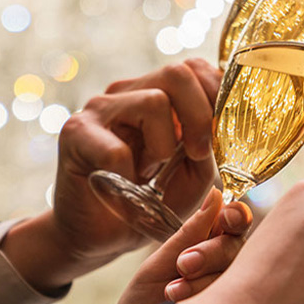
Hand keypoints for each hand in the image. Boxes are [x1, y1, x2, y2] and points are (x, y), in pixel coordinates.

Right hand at [2, 59, 222, 292]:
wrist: (103, 235)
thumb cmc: (152, 200)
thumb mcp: (195, 172)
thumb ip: (212, 143)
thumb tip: (227, 122)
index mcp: (159, 94)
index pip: (194, 67)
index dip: (217, 93)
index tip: (222, 132)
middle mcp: (130, 92)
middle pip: (177, 73)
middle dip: (200, 115)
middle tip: (198, 153)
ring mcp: (100, 108)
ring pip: (153, 102)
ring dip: (163, 146)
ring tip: (150, 171)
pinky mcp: (75, 132)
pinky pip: (116, 147)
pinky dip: (128, 173)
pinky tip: (121, 184)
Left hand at [114, 188, 251, 303]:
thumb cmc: (144, 298)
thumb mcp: (161, 260)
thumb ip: (192, 231)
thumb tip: (216, 194)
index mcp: (212, 242)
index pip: (237, 221)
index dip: (237, 215)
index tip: (226, 218)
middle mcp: (226, 264)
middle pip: (237, 245)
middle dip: (211, 252)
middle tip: (184, 264)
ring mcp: (231, 289)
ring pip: (235, 271)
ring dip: (201, 280)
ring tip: (172, 291)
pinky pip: (231, 297)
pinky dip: (202, 297)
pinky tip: (181, 303)